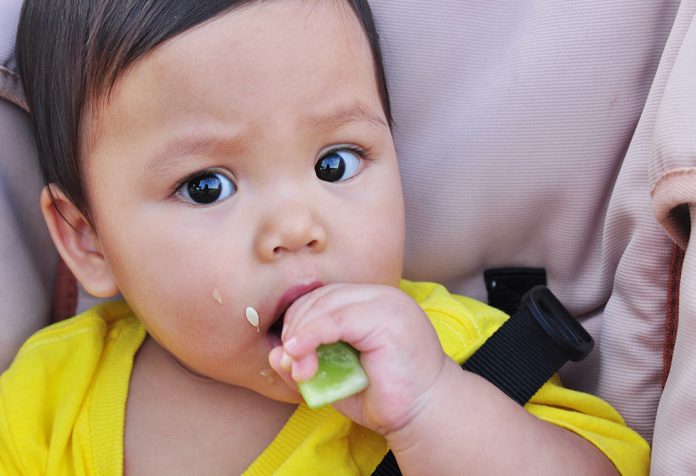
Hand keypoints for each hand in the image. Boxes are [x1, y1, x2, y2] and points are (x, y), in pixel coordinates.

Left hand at [268, 283, 447, 434]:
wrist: (423, 414)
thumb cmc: (383, 396)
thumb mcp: (335, 376)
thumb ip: (306, 361)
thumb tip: (275, 353)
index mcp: (372, 302)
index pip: (323, 297)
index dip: (298, 321)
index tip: (288, 353)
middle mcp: (381, 296)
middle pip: (321, 297)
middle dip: (295, 327)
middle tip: (289, 362)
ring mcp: (387, 303)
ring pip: (325, 304)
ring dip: (301, 335)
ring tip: (298, 367)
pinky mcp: (387, 318)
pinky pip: (336, 318)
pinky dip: (311, 336)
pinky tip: (299, 354)